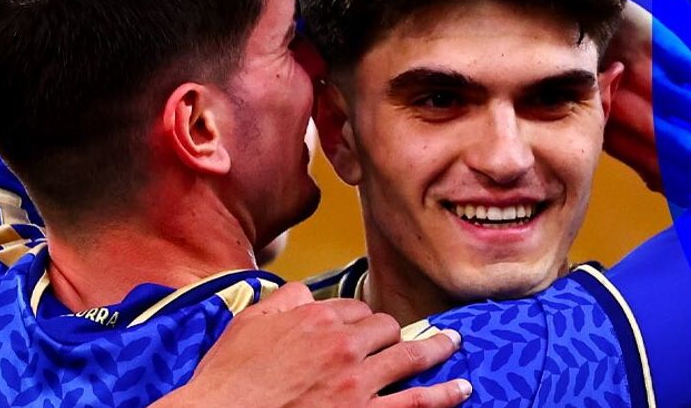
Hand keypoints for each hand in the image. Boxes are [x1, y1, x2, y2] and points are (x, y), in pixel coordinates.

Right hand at [157, 282, 470, 406]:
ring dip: (435, 348)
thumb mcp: (248, 323)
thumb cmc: (229, 379)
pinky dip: (444, 394)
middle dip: (392, 333)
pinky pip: (417, 402)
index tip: (360, 328)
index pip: (353, 308)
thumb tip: (305, 292)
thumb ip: (283, 300)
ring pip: (409, 357)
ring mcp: (357, 383)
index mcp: (315, 318)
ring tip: (452, 344)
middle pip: (385, 328)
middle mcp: (342, 345)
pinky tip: (461, 388)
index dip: (358, 319)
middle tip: (400, 340)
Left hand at [604, 0, 690, 206]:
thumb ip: (629, 147)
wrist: (560, 11)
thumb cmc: (585, 65)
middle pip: (686, 151)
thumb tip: (660, 185)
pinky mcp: (655, 47)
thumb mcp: (597, 113)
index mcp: (614, 133)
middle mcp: (628, 112)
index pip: (665, 172)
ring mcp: (642, 78)